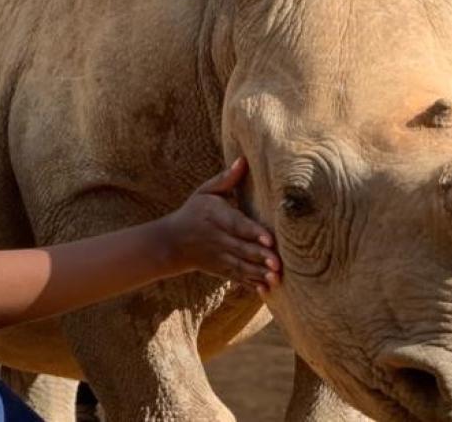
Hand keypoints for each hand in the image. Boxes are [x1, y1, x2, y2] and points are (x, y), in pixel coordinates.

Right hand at [156, 157, 282, 293]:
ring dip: (260, 273)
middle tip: (278, 263)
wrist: (173, 242)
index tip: (269, 239)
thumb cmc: (194, 211)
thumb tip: (244, 160)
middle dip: (260, 257)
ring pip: (242, 267)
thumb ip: (226, 179)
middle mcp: (219, 239)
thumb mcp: (205, 192)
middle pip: (242, 249)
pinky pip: (238, 278)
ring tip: (277, 278)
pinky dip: (252, 285)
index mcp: (217, 218)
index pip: (237, 226)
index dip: (253, 233)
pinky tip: (267, 291)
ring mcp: (221, 257)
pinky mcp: (222, 270)